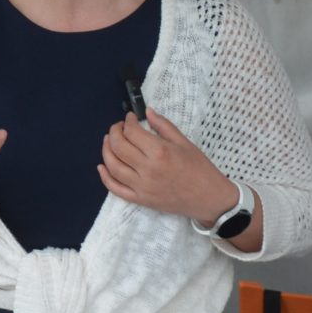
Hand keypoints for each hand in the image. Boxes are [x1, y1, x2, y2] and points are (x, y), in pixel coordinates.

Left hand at [98, 109, 231, 221]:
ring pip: (113, 166)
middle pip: (118, 147)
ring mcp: (142, 186)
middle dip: (114, 133)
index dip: (127, 122)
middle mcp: (148, 169)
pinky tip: (102, 166)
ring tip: (109, 141)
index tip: (130, 118)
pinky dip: (105, 177)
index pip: (132, 132)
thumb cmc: (200, 169)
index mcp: (160, 152)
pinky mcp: (141, 199)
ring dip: (106, 151)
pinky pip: (116, 189)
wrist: (209, 198)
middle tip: (118, 128)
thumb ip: (163, 126)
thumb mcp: (185, 143)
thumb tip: (147, 113)